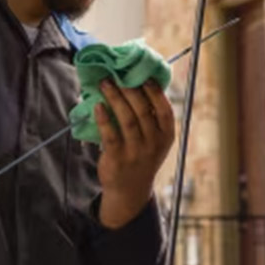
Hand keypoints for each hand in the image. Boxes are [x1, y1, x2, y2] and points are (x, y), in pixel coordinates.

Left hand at [95, 79, 175, 228]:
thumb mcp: (154, 140)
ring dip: (115, 98)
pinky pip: (111, 134)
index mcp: (166, 135)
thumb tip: (133, 84)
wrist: (129, 189)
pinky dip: (104, 118)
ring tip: (105, 84)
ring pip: (127, 120)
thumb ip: (149, 117)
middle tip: (117, 75)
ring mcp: (136, 151)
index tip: (143, 76)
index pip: (165, 110)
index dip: (155, 92)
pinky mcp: (118, 158)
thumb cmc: (140, 155)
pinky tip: (98, 106)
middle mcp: (154, 143)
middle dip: (129, 90)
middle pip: (143, 111)